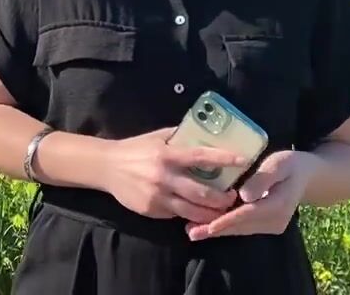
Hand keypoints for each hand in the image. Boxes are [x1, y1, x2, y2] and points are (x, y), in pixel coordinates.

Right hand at [98, 127, 245, 223]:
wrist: (106, 167)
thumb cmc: (135, 149)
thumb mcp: (157, 137)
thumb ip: (180, 138)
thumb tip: (206, 133)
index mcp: (167, 155)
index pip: (200, 157)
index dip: (223, 159)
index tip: (243, 160)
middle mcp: (164, 177)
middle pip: (202, 193)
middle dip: (222, 198)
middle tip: (233, 196)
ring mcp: (157, 196)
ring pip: (192, 211)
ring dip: (211, 213)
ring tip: (221, 211)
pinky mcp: (151, 210)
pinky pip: (176, 215)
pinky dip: (189, 215)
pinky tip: (197, 212)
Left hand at [185, 150, 320, 239]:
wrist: (308, 175)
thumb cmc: (290, 164)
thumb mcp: (279, 164)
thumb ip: (263, 178)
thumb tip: (245, 196)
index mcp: (279, 205)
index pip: (248, 215)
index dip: (227, 221)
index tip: (208, 226)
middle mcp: (276, 220)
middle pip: (241, 226)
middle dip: (216, 229)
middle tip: (190, 232)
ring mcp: (272, 225)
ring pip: (241, 229)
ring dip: (218, 230)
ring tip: (192, 231)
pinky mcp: (267, 225)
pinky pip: (244, 227)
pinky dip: (226, 227)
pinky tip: (207, 226)